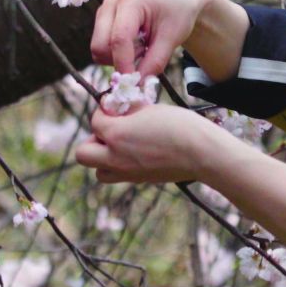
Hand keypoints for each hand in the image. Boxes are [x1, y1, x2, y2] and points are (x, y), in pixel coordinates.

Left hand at [75, 104, 221, 183]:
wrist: (202, 153)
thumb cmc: (180, 125)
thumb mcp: (151, 108)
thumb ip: (131, 109)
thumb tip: (121, 105)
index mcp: (117, 134)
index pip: (95, 121)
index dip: (104, 110)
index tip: (116, 106)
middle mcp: (116, 157)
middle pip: (83, 153)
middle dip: (95, 139)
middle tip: (112, 130)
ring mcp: (127, 172)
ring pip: (98, 172)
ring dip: (103, 158)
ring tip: (121, 146)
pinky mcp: (140, 180)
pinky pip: (118, 176)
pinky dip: (120, 166)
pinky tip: (137, 153)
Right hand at [89, 0, 209, 78]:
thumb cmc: (178, 14)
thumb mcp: (172, 38)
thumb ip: (155, 62)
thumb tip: (138, 85)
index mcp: (130, 1)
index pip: (119, 39)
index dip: (124, 64)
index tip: (135, 84)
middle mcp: (111, 3)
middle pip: (100, 46)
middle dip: (120, 60)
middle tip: (145, 54)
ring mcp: (104, 11)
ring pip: (99, 50)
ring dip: (119, 57)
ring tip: (142, 46)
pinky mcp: (103, 21)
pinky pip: (102, 48)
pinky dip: (117, 54)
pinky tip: (135, 44)